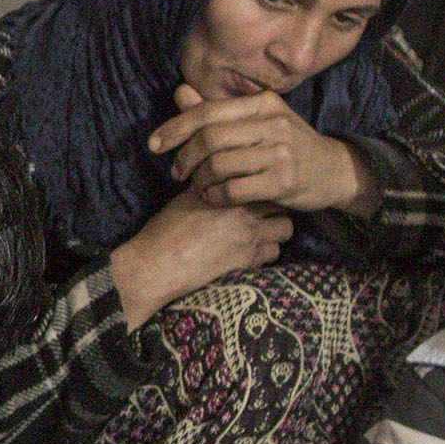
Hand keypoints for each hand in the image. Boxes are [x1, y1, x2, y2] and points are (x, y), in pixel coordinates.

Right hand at [110, 187, 292, 326]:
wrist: (158, 264)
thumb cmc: (167, 229)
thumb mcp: (188, 198)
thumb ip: (214, 187)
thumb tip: (228, 179)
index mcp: (228, 192)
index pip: (264, 180)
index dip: (266, 185)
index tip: (261, 190)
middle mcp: (244, 212)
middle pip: (282, 204)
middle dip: (277, 206)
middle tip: (266, 210)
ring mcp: (250, 238)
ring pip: (285, 230)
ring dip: (276, 229)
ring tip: (262, 231)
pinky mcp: (249, 262)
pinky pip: (274, 253)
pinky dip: (266, 251)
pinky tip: (251, 250)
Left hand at [148, 84, 376, 214]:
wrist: (334, 171)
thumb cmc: (287, 145)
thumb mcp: (257, 122)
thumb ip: (217, 112)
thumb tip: (179, 92)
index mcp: (262, 104)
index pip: (207, 112)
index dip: (175, 128)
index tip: (154, 144)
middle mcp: (272, 123)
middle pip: (209, 138)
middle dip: (184, 157)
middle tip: (176, 172)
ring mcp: (280, 153)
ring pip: (219, 165)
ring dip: (199, 180)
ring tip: (196, 187)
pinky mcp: (284, 181)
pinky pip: (234, 189)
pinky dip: (215, 196)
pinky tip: (212, 198)